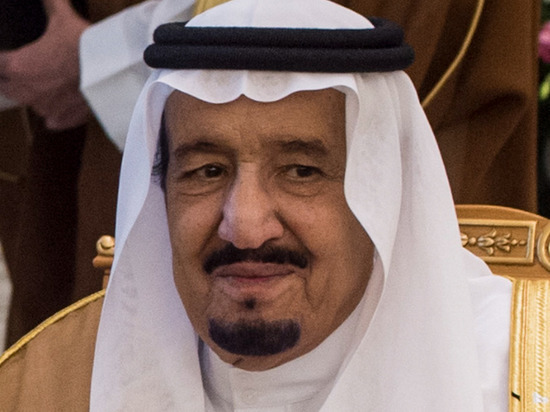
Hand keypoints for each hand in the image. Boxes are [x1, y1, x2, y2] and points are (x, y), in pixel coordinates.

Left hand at [0, 0, 90, 129]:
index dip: (5, 59)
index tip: (13, 56)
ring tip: (53, 85)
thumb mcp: (63, 18)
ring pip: (31, 103)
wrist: (110, 73)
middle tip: (31, 70)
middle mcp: (25, 90)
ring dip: (37, 95)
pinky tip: (65, 104)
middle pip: (7, 87)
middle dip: (14, 79)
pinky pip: (52, 121)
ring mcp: (43, 108)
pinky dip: (56, 114)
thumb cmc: (83, 46)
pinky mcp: (61, 120)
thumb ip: (52, 4)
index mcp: (17, 65)